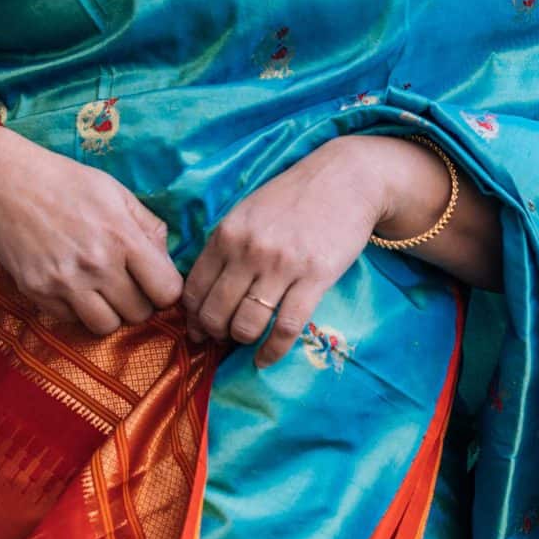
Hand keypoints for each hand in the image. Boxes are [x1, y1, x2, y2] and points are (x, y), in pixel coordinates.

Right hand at [0, 132, 184, 337]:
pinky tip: (71, 285)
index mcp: (122, 237)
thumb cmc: (66, 182)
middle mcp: (96, 264)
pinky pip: (72, 321)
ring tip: (100, 290)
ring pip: (106, 327)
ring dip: (109, 312)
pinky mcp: (37, 293)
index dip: (165, 289)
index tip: (154, 281)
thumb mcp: (117, 192)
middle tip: (124, 283)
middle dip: (138, 301)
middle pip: (139, 314)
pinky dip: (76, 310)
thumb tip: (168, 263)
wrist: (5, 182)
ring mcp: (65, 283)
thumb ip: (149, 227)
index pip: (167, 291)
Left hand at [180, 135, 417, 367]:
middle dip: (214, 334)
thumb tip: (204, 292)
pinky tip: (266, 359)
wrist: (345, 179)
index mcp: (227, 233)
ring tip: (246, 342)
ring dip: (242, 341)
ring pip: (247, 324)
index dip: (192, 317)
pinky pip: (286, 327)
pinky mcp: (314, 277)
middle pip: (215, 312)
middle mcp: (249, 250)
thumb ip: (225, 247)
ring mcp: (282, 265)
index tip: (198, 329)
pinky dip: (272, 351)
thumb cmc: (293, 198)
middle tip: (221, 339)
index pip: (194, 289)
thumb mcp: (247, 212)